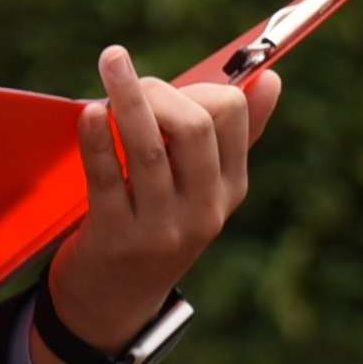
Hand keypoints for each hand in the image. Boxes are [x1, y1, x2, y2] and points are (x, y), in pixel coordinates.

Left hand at [35, 46, 276, 363]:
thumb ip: (238, 136)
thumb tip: (272, 79)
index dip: (198, 87)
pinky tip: (89, 112)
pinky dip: (96, 136)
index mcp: (229, 190)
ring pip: (148, 145)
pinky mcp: (115, 236)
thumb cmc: (159, 226)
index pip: (232, 115)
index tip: (170, 89)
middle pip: (195, 126)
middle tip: (127, 79)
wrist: (116, 302)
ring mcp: (160, 227)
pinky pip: (104, 174)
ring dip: (126, 96)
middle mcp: (202, 210)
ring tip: (111, 61)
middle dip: (159, 89)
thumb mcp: (204, 190)